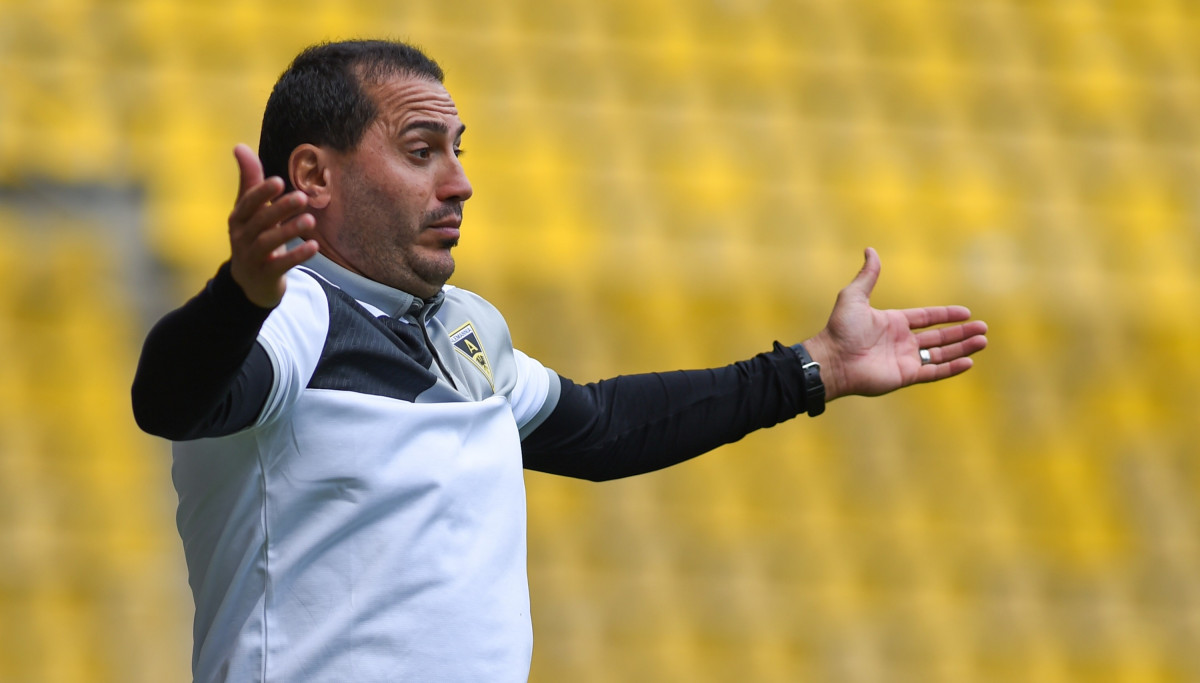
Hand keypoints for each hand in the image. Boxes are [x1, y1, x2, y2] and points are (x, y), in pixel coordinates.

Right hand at [227, 144, 319, 307]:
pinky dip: (297, 256)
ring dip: (289, 230)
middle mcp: (242, 237)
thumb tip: (239, 145)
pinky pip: (281, 265)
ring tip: (310, 220)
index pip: (247, 203)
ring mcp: (252, 258)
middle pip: (260, 222)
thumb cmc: (253, 237)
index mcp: (239, 218)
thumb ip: (249, 181)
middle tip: (302, 197)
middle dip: (280, 209)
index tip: (279, 181)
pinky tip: (314, 246)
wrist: (249, 283)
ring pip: (269, 243)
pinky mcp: (265, 275)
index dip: (261, 193)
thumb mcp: (249, 211)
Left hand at [802, 248, 987, 400]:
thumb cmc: (841, 329)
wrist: (833, 359)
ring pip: (941, 354)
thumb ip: (867, 275)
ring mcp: (904, 359)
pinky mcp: (905, 376)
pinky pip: (934, 372)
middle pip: (939, 336)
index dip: (946, 315)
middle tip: (983, 329)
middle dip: (961, 333)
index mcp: (893, 323)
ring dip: (962, 348)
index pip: (927, 318)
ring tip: (982, 342)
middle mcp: (901, 341)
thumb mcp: (854, 296)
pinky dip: (951, 367)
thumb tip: (870, 250)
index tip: (966, 313)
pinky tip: (968, 361)